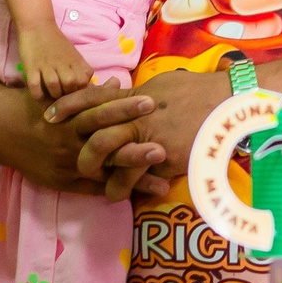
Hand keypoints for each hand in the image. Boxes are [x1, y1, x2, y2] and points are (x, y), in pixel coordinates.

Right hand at [16, 22, 94, 100]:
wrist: (37, 25)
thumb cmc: (56, 43)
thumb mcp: (74, 54)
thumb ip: (81, 69)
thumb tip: (86, 89)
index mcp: (74, 60)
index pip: (84, 81)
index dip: (79, 90)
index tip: (73, 91)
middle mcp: (61, 63)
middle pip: (70, 84)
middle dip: (66, 94)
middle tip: (61, 94)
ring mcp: (46, 65)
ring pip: (54, 86)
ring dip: (52, 94)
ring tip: (50, 93)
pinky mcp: (31, 67)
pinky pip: (35, 86)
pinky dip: (38, 94)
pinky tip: (39, 94)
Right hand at [36, 81, 168, 194]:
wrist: (1, 130)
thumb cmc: (34, 107)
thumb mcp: (58, 96)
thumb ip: (89, 93)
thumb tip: (118, 83)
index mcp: (70, 118)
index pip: (101, 112)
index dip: (126, 108)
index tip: (151, 102)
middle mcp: (70, 143)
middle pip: (107, 146)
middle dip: (136, 149)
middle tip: (164, 149)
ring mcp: (67, 165)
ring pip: (104, 173)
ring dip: (133, 180)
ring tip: (163, 186)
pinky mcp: (63, 182)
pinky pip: (91, 189)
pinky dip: (113, 191)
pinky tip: (137, 196)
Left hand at [63, 67, 229, 199]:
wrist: (231, 104)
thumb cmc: (203, 92)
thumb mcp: (166, 86)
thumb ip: (143, 95)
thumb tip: (129, 97)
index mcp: (137, 95)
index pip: (94, 97)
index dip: (69, 105)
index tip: (51, 114)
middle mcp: (137, 113)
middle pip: (94, 126)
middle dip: (75, 140)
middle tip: (63, 151)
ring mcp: (148, 134)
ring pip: (108, 151)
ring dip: (96, 168)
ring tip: (90, 181)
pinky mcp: (162, 156)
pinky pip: (133, 174)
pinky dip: (122, 187)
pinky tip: (116, 196)